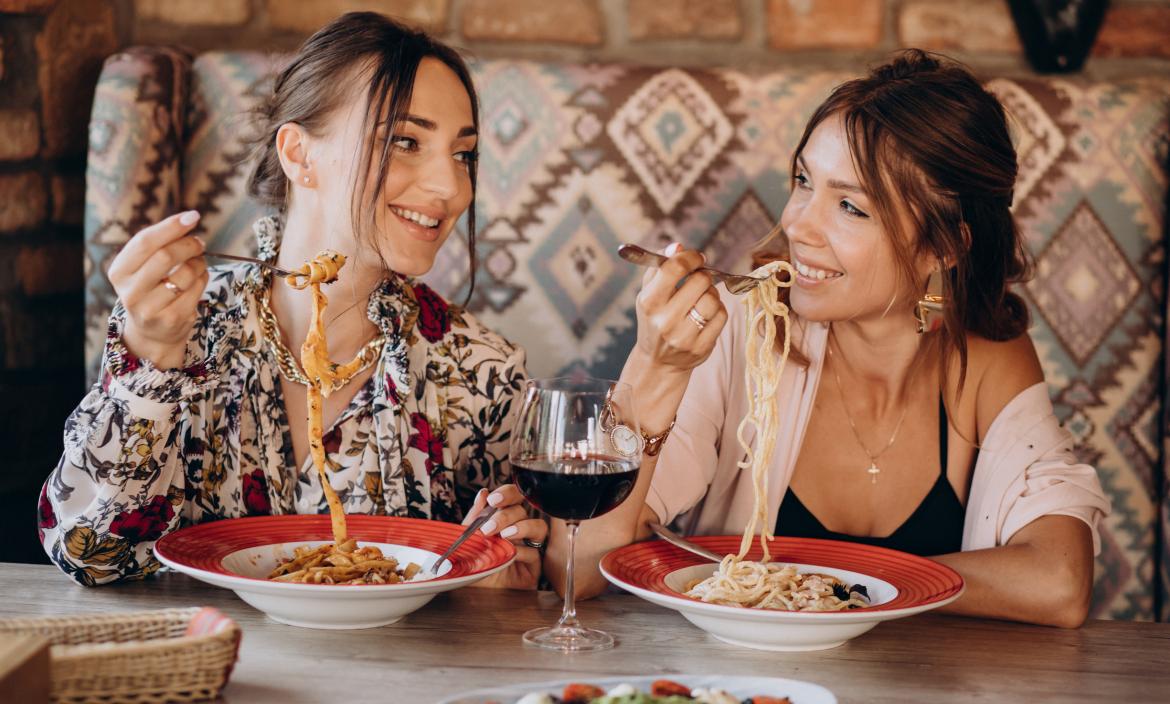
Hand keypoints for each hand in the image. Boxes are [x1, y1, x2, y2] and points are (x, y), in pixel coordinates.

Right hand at [107, 211, 207, 368]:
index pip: (145, 242)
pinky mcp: (171, 319)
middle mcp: (130, 291)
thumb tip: (188, 219)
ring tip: (198, 262)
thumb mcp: (143, 267)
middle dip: (188, 245)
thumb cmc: (150, 289)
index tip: (193, 216)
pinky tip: (198, 278)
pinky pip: (197, 290)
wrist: (152, 332)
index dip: (171, 227)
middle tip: (199, 242)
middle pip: (166, 256)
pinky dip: (203, 279)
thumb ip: (158, 245)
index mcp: (119, 272)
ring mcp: (150, 308)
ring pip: (185, 274)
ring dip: (199, 263)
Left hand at [463, 484, 546, 589]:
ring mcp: (529, 546)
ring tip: (505, 536)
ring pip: (539, 527)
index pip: (513, 497)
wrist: (476, 591)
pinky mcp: (534, 566)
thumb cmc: (475, 563)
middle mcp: (519, 529)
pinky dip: (522, 551)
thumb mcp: (469, 538)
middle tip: (489, 528)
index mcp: (504, 519)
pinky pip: (535, 553)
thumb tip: (483, 493)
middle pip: (523, 511)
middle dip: (506, 516)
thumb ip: (475, 517)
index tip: (493, 500)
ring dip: (522, 527)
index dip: (507, 494)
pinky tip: (511, 554)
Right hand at [633, 242, 727, 372]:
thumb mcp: (648, 293)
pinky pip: (722, 316)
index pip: (674, 268)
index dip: (691, 257)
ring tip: (702, 298)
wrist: (658, 361)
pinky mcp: (702, 348)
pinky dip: (718, 310)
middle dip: (702, 275)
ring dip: (711, 293)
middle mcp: (665, 320)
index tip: (696, 258)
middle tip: (698, 279)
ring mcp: (684, 337)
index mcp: (649, 302)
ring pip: (713, 299)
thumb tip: (678, 246)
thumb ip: (660, 267)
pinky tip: (707, 313)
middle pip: (700, 281)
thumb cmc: (654, 319)